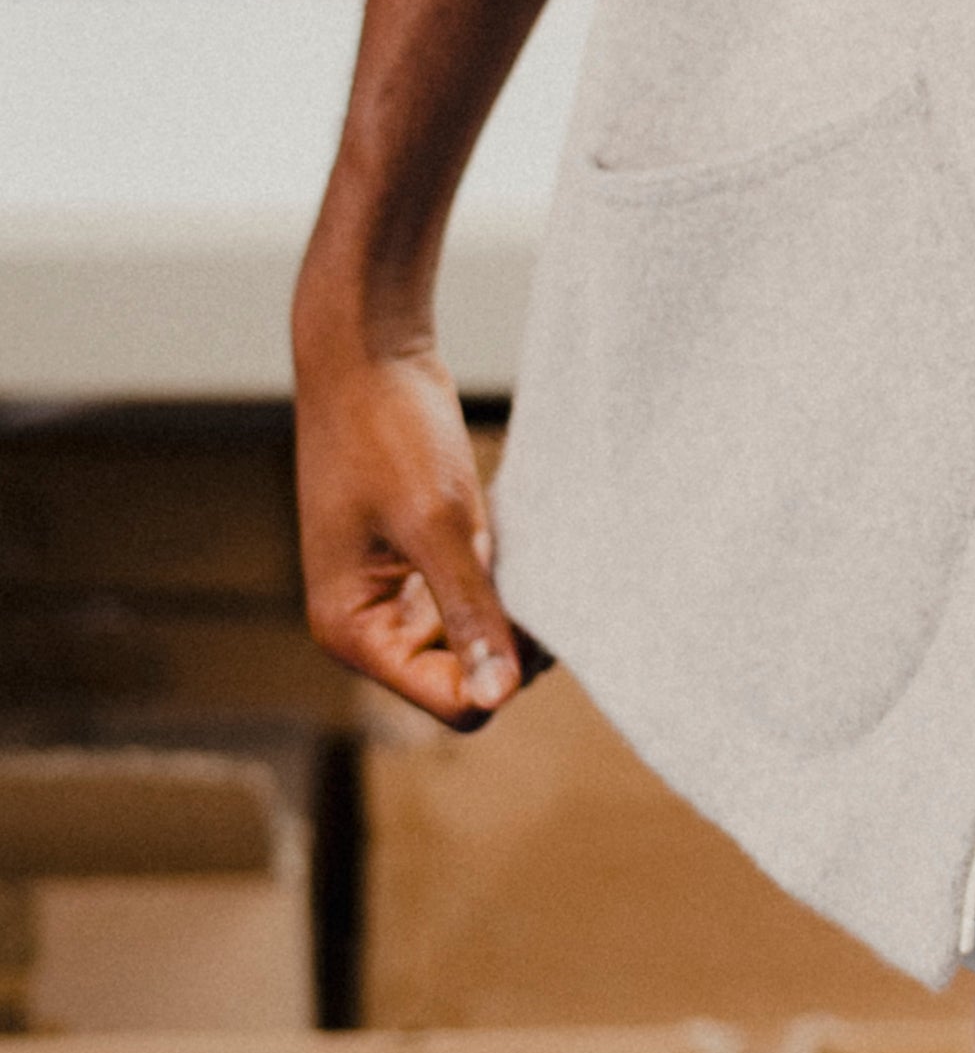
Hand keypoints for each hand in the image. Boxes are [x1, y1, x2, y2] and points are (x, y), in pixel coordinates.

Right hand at [295, 342, 530, 726]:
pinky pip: (473, 589)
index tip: (540, 615)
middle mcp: (368, 622)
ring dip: (509, 599)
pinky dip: (502, 570)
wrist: (367, 350)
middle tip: (542, 575)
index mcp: (353, 631)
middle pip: (465, 672)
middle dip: (510, 635)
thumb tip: (497, 698)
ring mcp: (393, 589)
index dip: (502, 672)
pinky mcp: (419, 555)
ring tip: (526, 546)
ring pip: (474, 631)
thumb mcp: (437, 523)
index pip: (451, 702)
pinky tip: (513, 530)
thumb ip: (468, 610)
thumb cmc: (386, 430)